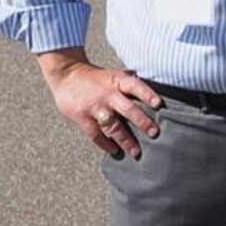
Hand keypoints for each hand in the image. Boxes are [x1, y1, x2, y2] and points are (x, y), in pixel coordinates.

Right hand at [39, 51, 162, 159]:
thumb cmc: (98, 78)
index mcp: (118, 81)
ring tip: (136, 152)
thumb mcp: (115, 75)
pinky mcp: (81, 116)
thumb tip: (159, 93)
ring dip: (126, 140)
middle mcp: (108, 93)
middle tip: (154, 133)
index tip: (159, 105)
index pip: (136, 86)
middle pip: (128, 109)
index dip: (147, 94)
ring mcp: (94, 106)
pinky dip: (104, 144)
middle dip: (142, 122)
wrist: (66, 74)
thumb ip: (131, 85)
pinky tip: (114, 151)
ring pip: (113, 126)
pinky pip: (95, 134)